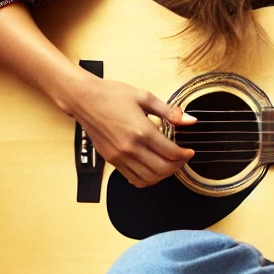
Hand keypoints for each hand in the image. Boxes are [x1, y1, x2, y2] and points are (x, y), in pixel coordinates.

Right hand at [66, 76, 195, 187]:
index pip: (171, 152)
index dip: (185, 155)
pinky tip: (151, 169)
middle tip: (182, 158)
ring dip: (163, 174)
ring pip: (148, 178)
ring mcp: (119, 156)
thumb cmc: (111, 95)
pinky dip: (146, 178)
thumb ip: (169, 111)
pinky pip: (133, 178)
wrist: (84, 99)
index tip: (189, 151)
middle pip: (162, 169)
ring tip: (168, 164)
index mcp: (141, 130)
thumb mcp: (144, 97)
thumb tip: (189, 120)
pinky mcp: (111, 160)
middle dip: (178, 166)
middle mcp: (130, 147)